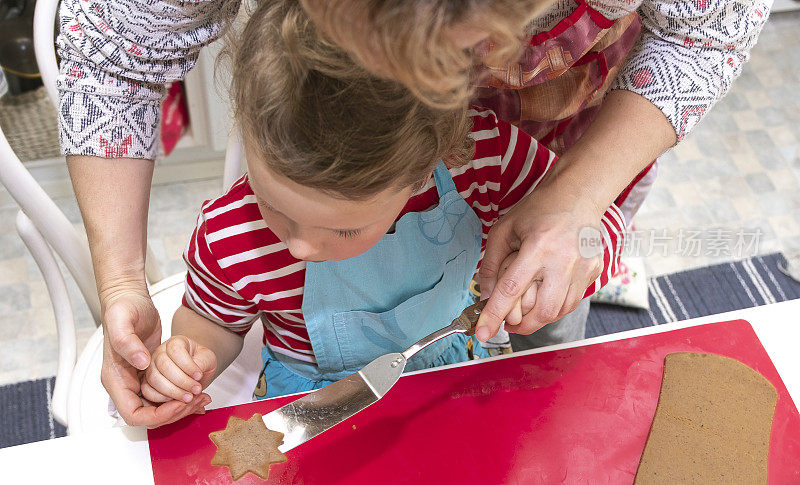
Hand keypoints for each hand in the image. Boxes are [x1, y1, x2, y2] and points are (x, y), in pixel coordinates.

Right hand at [100, 291, 208, 426]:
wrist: (129, 298)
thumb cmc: (123, 308)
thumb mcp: (122, 320)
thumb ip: (127, 342)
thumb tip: (141, 362)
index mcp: (115, 378)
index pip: (133, 414)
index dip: (157, 415)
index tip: (178, 404)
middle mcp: (125, 383)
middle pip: (149, 415)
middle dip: (175, 412)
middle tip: (198, 401)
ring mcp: (138, 380)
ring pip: (159, 407)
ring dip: (181, 406)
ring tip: (203, 397)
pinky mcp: (149, 374)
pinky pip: (165, 395)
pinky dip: (181, 397)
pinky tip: (197, 391)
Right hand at [141, 335, 216, 403]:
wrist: (196, 371)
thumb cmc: (201, 362)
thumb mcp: (208, 358)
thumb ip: (203, 362)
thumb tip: (195, 374)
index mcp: (175, 343)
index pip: (176, 350)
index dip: (188, 365)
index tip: (199, 375)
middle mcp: (160, 353)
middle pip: (164, 365)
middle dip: (182, 381)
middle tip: (196, 390)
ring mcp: (151, 367)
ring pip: (154, 379)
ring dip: (173, 391)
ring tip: (189, 397)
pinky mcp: (147, 382)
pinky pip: (147, 391)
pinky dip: (161, 398)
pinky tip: (176, 400)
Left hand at [475, 183, 603, 340]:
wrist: (578, 195)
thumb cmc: (539, 209)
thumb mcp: (505, 229)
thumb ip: (492, 263)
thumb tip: (485, 295)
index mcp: (538, 247)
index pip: (511, 289)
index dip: (494, 315)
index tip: (482, 333)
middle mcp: (564, 261)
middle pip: (541, 311)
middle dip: (521, 326)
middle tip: (508, 324)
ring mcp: (583, 268)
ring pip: (559, 312)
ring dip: (538, 319)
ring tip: (525, 313)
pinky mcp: (594, 271)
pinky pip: (573, 302)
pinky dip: (555, 308)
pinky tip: (544, 299)